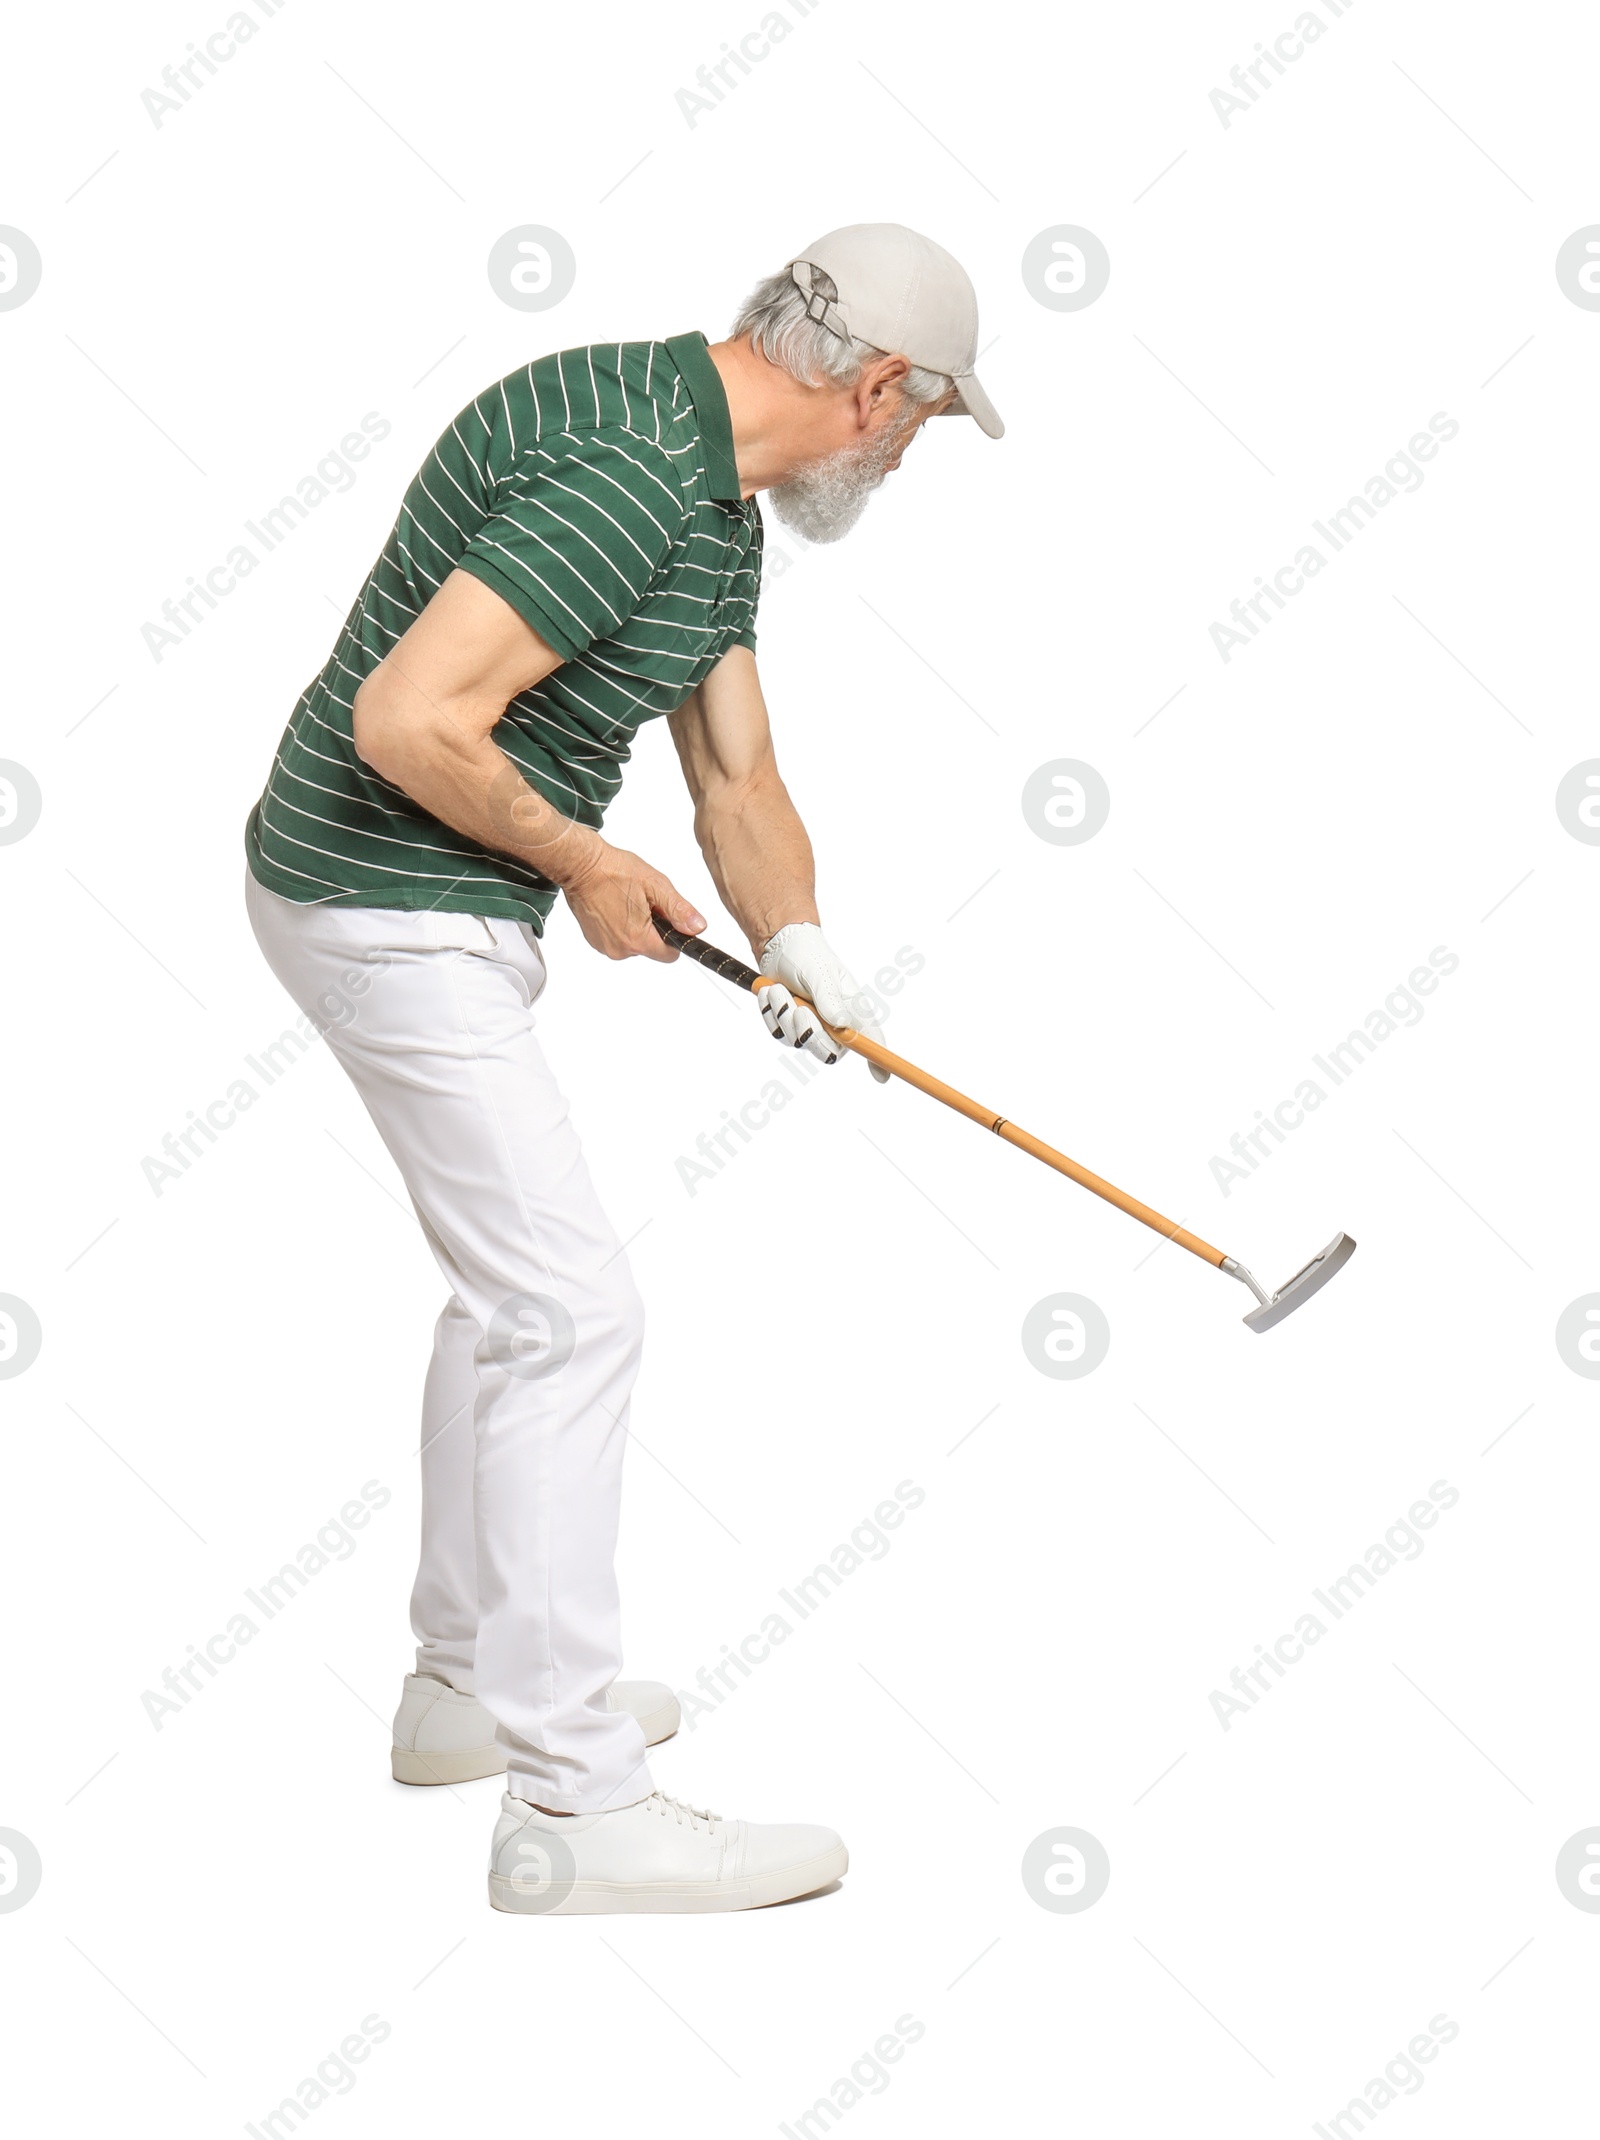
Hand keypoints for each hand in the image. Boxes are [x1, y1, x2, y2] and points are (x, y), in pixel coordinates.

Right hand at [561, 840, 704, 961]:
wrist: (580, 865)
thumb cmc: (614, 871)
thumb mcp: (656, 886)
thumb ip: (679, 910)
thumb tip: (697, 927)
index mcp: (638, 939)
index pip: (670, 955)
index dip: (674, 936)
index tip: (668, 919)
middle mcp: (620, 949)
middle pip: (651, 948)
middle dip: (654, 928)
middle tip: (644, 902)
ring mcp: (605, 946)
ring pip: (634, 943)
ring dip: (636, 926)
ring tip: (627, 902)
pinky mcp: (594, 940)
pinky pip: (617, 939)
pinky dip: (620, 925)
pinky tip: (615, 906)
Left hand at [757, 922, 889, 1080]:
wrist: (779, 948)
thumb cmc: (808, 956)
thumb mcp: (820, 973)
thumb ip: (829, 998)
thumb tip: (842, 1025)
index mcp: (852, 1009)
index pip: (870, 1039)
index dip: (878, 1060)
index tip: (881, 1077)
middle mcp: (835, 1024)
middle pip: (828, 1052)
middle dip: (809, 1033)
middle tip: (799, 1011)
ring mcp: (810, 1029)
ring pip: (796, 1041)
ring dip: (784, 1014)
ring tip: (780, 989)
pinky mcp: (788, 1028)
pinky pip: (776, 1033)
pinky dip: (770, 1012)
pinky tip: (773, 992)